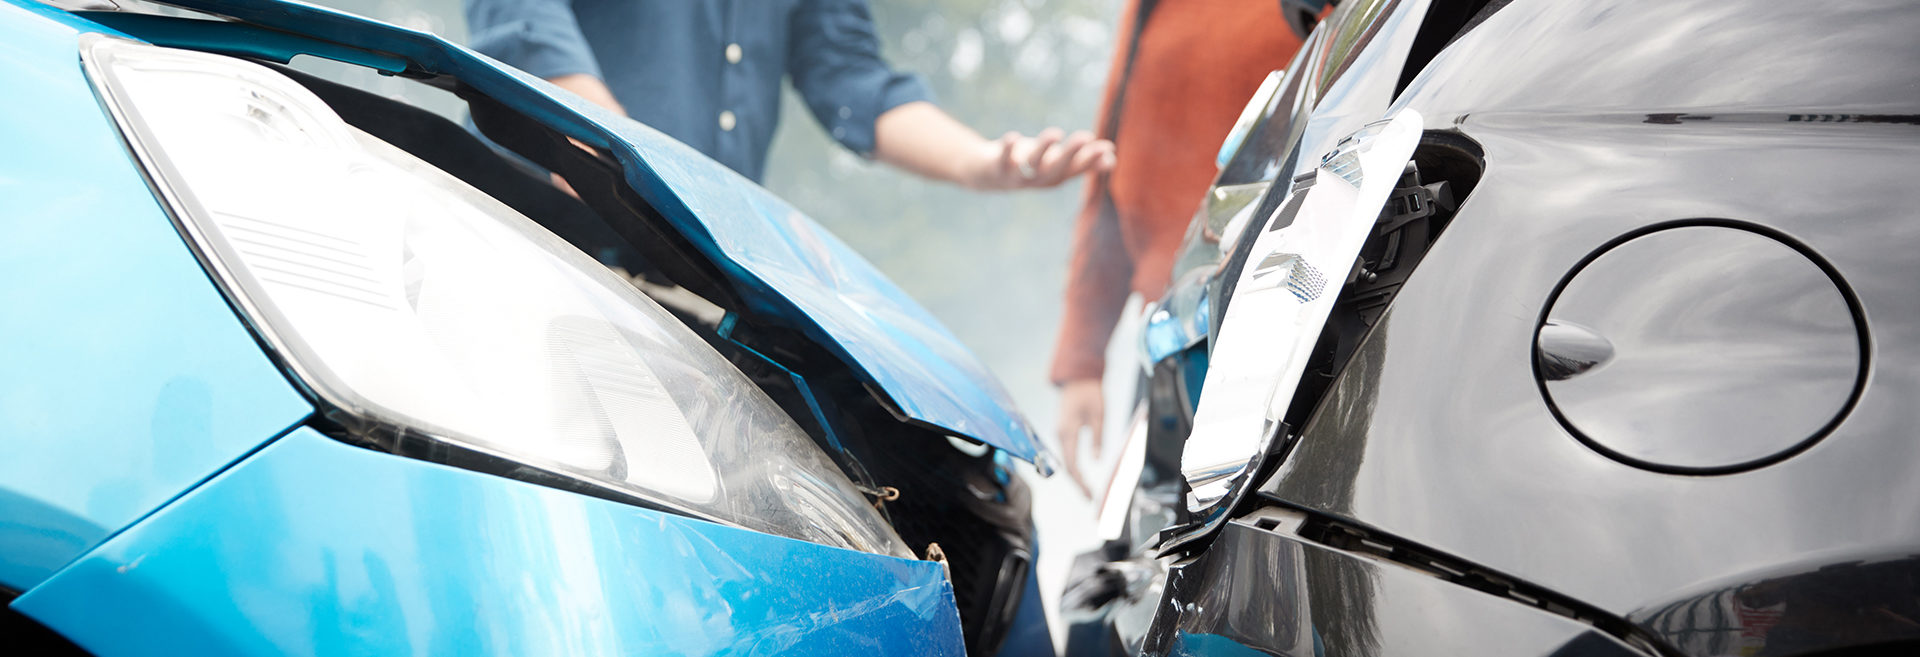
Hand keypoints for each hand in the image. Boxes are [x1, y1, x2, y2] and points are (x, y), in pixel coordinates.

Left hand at [970, 128, 1115, 190]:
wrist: (987, 175)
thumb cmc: (1028, 166)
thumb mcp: (1056, 163)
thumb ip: (1082, 161)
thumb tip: (1111, 157)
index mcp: (1055, 177)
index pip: (1076, 169)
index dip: (1091, 160)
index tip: (1107, 147)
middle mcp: (1039, 180)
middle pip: (1057, 169)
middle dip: (1071, 153)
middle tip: (1086, 136)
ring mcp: (1017, 176)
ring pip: (1032, 165)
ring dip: (1043, 149)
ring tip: (1055, 133)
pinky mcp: (997, 169)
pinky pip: (1002, 160)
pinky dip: (1007, 149)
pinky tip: (1014, 137)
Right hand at [1056, 378, 1104, 496]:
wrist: (1078, 377)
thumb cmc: (1090, 393)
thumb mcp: (1099, 415)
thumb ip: (1097, 438)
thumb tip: (1096, 460)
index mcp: (1067, 431)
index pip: (1072, 464)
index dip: (1080, 481)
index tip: (1089, 494)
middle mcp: (1060, 434)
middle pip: (1067, 465)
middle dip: (1077, 483)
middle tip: (1089, 497)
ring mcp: (1060, 432)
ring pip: (1066, 460)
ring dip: (1075, 476)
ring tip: (1087, 489)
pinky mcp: (1063, 430)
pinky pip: (1066, 453)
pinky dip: (1073, 466)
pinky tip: (1081, 474)